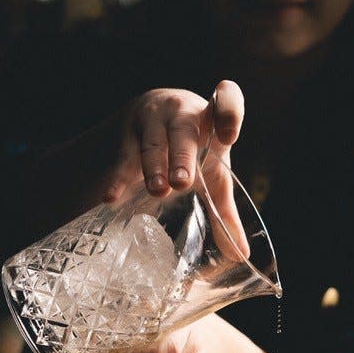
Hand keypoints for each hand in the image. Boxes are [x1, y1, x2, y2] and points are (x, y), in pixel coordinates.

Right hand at [95, 78, 248, 257]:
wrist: (148, 116)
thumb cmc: (191, 148)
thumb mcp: (211, 172)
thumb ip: (225, 210)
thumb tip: (241, 255)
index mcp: (210, 117)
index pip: (226, 98)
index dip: (229, 111)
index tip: (229, 136)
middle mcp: (182, 111)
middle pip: (183, 130)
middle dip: (182, 156)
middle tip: (182, 183)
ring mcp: (152, 117)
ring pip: (153, 142)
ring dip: (154, 166)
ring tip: (157, 191)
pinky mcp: (127, 130)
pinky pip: (123, 155)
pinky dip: (118, 178)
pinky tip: (112, 198)